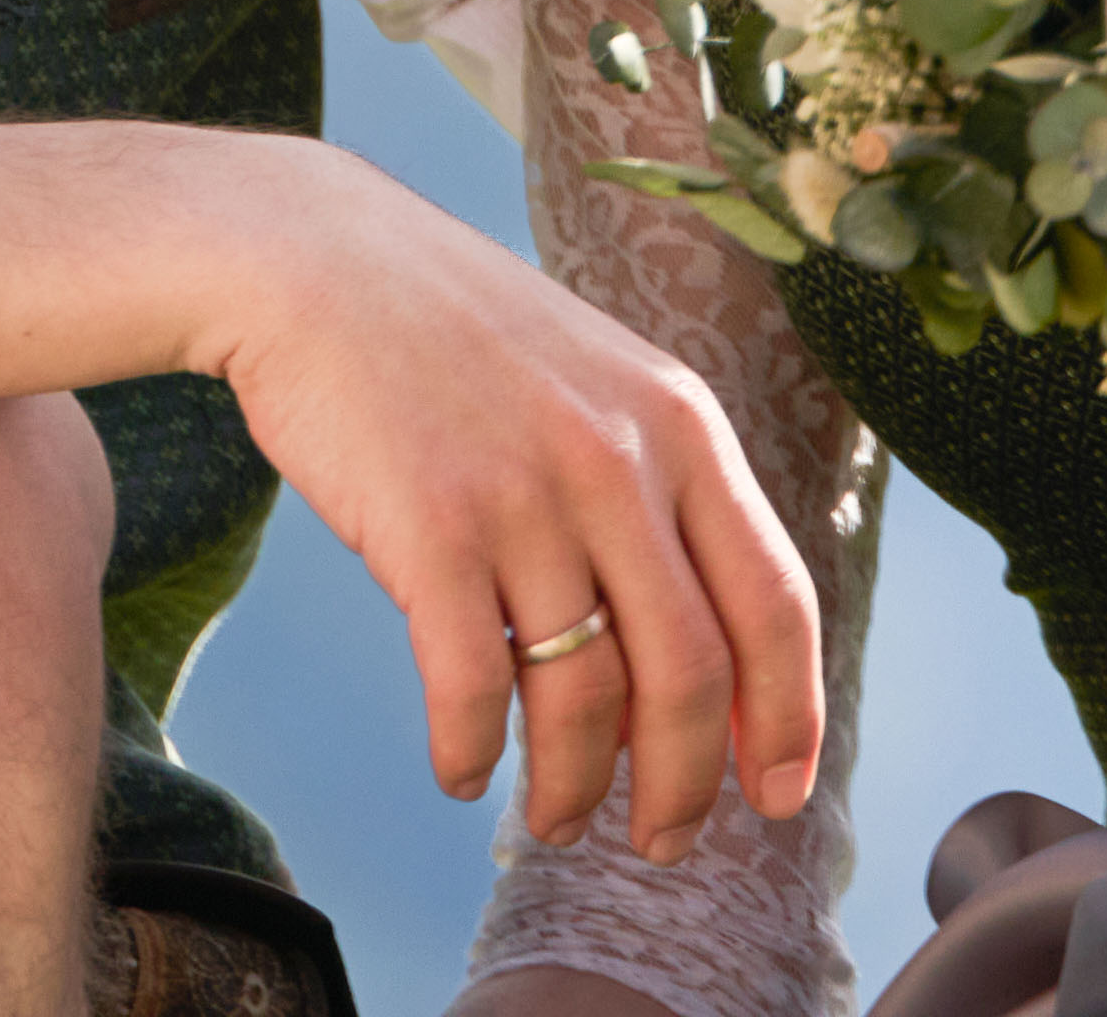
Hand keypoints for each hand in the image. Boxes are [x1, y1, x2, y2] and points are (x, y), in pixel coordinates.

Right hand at [188, 140, 828, 854]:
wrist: (319, 263)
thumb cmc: (459, 338)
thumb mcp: (601, 384)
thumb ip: (656, 494)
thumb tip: (690, 657)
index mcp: (685, 425)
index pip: (777, 600)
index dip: (788, 716)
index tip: (780, 795)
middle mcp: (623, 460)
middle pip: (691, 674)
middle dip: (687, 784)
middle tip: (664, 842)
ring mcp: (527, 494)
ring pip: (583, 696)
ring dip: (575, 787)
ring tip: (558, 820)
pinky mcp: (430, 526)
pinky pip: (472, 685)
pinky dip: (472, 751)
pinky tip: (462, 770)